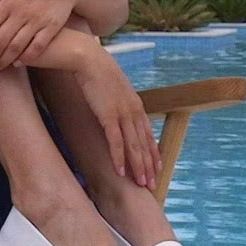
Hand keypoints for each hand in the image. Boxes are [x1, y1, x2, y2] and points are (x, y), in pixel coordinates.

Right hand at [75, 48, 160, 188]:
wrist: (89, 59)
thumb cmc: (98, 73)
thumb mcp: (114, 90)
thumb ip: (119, 103)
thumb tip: (117, 113)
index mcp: (136, 105)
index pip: (148, 135)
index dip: (153, 153)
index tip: (157, 169)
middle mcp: (133, 111)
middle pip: (144, 144)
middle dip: (149, 166)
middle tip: (152, 185)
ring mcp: (122, 114)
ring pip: (134, 146)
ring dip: (137, 167)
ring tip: (140, 184)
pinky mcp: (108, 115)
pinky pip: (115, 142)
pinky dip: (119, 158)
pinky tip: (120, 172)